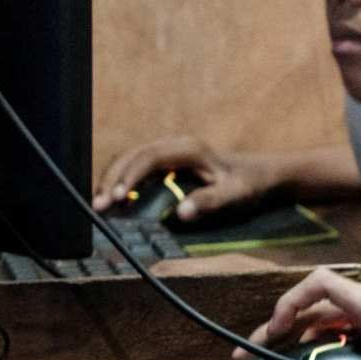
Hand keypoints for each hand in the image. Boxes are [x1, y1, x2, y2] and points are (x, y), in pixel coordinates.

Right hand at [95, 135, 284, 221]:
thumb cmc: (249, 184)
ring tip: (99, 205)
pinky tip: (115, 201)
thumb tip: (182, 213)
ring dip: (113, 179)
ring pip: (131, 160)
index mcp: (188, 149)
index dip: (130, 176)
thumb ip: (210, 203)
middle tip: (98, 206)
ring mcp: (170, 152)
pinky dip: (123, 181)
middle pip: (133, 156)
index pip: (149, 158)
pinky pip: (138, 168)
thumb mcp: (234, 195)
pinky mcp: (168, 163)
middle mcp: (175, 146)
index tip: (117, 198)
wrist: (262, 174)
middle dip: (112, 179)